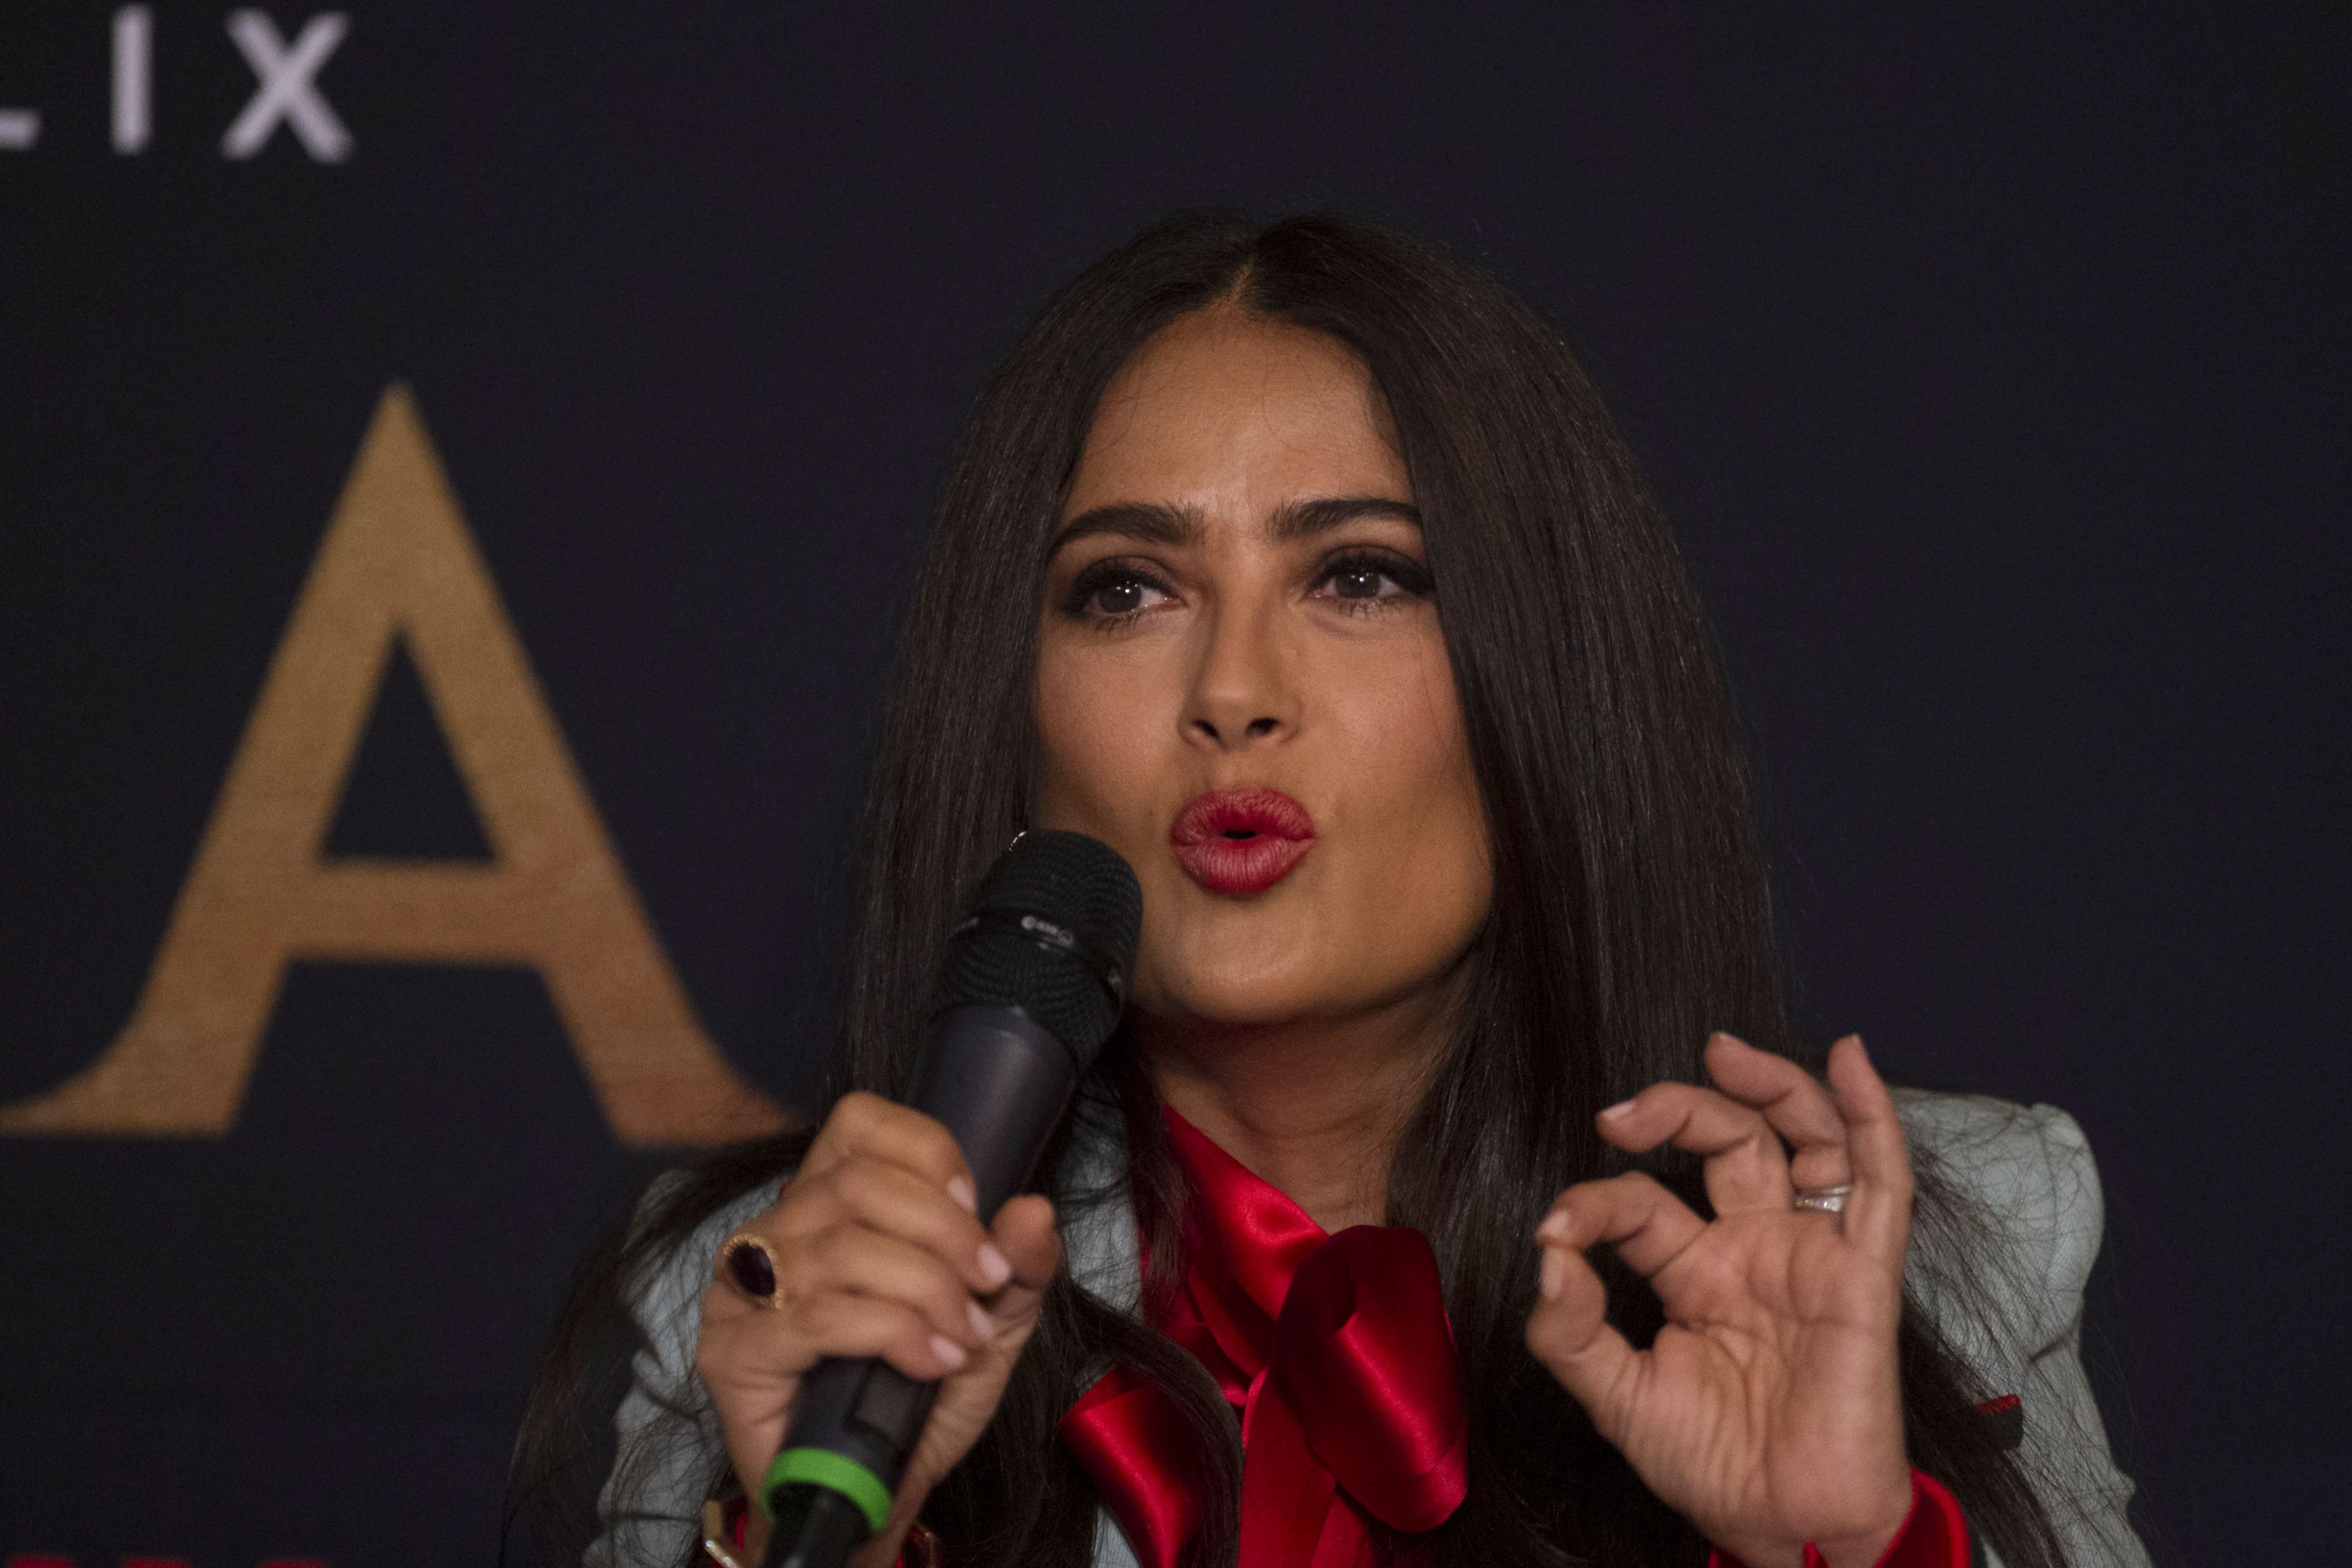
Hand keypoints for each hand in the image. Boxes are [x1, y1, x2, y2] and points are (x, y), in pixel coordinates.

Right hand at [695, 1092, 1060, 1566]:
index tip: (976, 1208)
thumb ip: (1018, 1266)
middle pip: (856, 1184)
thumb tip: (1033, 1209)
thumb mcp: (989, 1324)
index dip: (926, 1153)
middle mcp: (773, 1233)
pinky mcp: (732, 1353)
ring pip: (843, 1250)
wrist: (874, 1494)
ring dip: (926, 1291)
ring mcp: (743, 1292)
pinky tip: (931, 1360)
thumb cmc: (918, 1399)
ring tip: (963, 1337)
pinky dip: (892, 1332)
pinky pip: (818, 1317)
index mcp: (826, 1204)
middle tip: (986, 1282)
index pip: (858, 1126)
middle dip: (942, 1231)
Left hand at [1525, 1034, 1914, 1567]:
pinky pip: (1879, 1183)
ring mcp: (1810, 1254)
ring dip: (1771, 1083)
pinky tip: (1852, 1062)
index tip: (1557, 1229)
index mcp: (1696, 1270)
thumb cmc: (1713, 1467)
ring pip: (1803, 1138)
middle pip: (1728, 1140)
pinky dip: (1871, 1116)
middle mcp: (1755, 1248)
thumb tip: (1550, 1252)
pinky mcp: (1863, 1275)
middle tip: (1623, 1113)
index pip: (1643, 1200)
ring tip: (1724, 1051)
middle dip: (1678, 1107)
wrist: (1786, 1530)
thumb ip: (1569, 1328)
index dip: (1595, 1202)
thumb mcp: (1616, 1395)